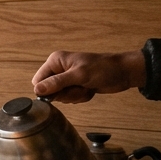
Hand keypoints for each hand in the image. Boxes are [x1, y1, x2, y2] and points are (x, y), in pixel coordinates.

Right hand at [31, 50, 145, 102]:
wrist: (123, 73)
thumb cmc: (103, 69)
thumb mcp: (79, 76)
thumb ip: (57, 83)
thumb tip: (37, 90)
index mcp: (55, 61)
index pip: (38, 81)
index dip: (48, 90)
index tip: (63, 90)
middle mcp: (59, 69)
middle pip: (49, 91)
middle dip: (66, 94)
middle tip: (79, 87)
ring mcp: (67, 78)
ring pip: (61, 97)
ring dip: (75, 96)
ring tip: (86, 87)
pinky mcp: (75, 86)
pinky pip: (70, 98)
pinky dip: (80, 97)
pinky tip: (89, 90)